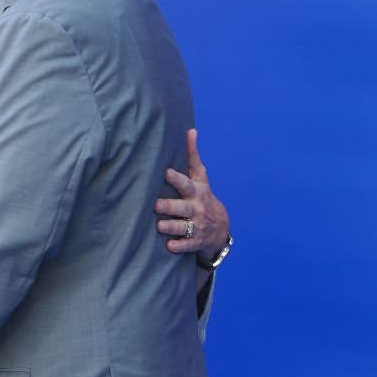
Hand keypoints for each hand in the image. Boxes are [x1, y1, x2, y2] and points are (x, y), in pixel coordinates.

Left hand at [156, 129, 229, 260]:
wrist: (219, 227)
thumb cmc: (201, 196)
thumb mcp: (200, 177)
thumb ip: (192, 156)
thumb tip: (190, 130)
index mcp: (196, 191)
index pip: (186, 183)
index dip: (177, 178)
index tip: (165, 172)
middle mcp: (196, 208)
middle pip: (182, 206)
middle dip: (170, 205)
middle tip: (156, 204)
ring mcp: (197, 226)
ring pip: (183, 227)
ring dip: (172, 226)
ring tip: (160, 226)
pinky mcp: (196, 242)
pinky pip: (187, 245)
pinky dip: (180, 246)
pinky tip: (169, 246)